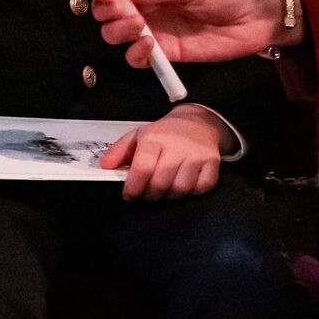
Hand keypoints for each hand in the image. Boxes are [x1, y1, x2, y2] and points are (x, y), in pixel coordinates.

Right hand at [93, 0, 286, 67]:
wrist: (254, 19)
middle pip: (108, 9)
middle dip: (108, 11)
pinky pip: (136, 57)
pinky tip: (149, 46)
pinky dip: (136, 54)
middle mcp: (147, 2)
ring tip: (139, 26)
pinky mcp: (164, 51)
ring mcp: (154, 27)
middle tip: (124, 12)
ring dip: (119, 31)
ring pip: (116, 33)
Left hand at [99, 106, 226, 200]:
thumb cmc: (166, 132)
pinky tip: (183, 184)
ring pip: (181, 189)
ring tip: (164, 189)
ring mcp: (197, 155)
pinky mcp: (212, 163)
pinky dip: (191, 192)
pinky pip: (201, 188)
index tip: (129, 194)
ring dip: (169, 195)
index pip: (142, 168)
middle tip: (147, 193)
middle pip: (161, 183)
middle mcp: (177, 146)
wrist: (198, 122)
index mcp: (155, 138)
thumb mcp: (138, 135)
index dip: (133, 187)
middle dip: (150, 195)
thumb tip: (105, 166)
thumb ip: (119, 151)